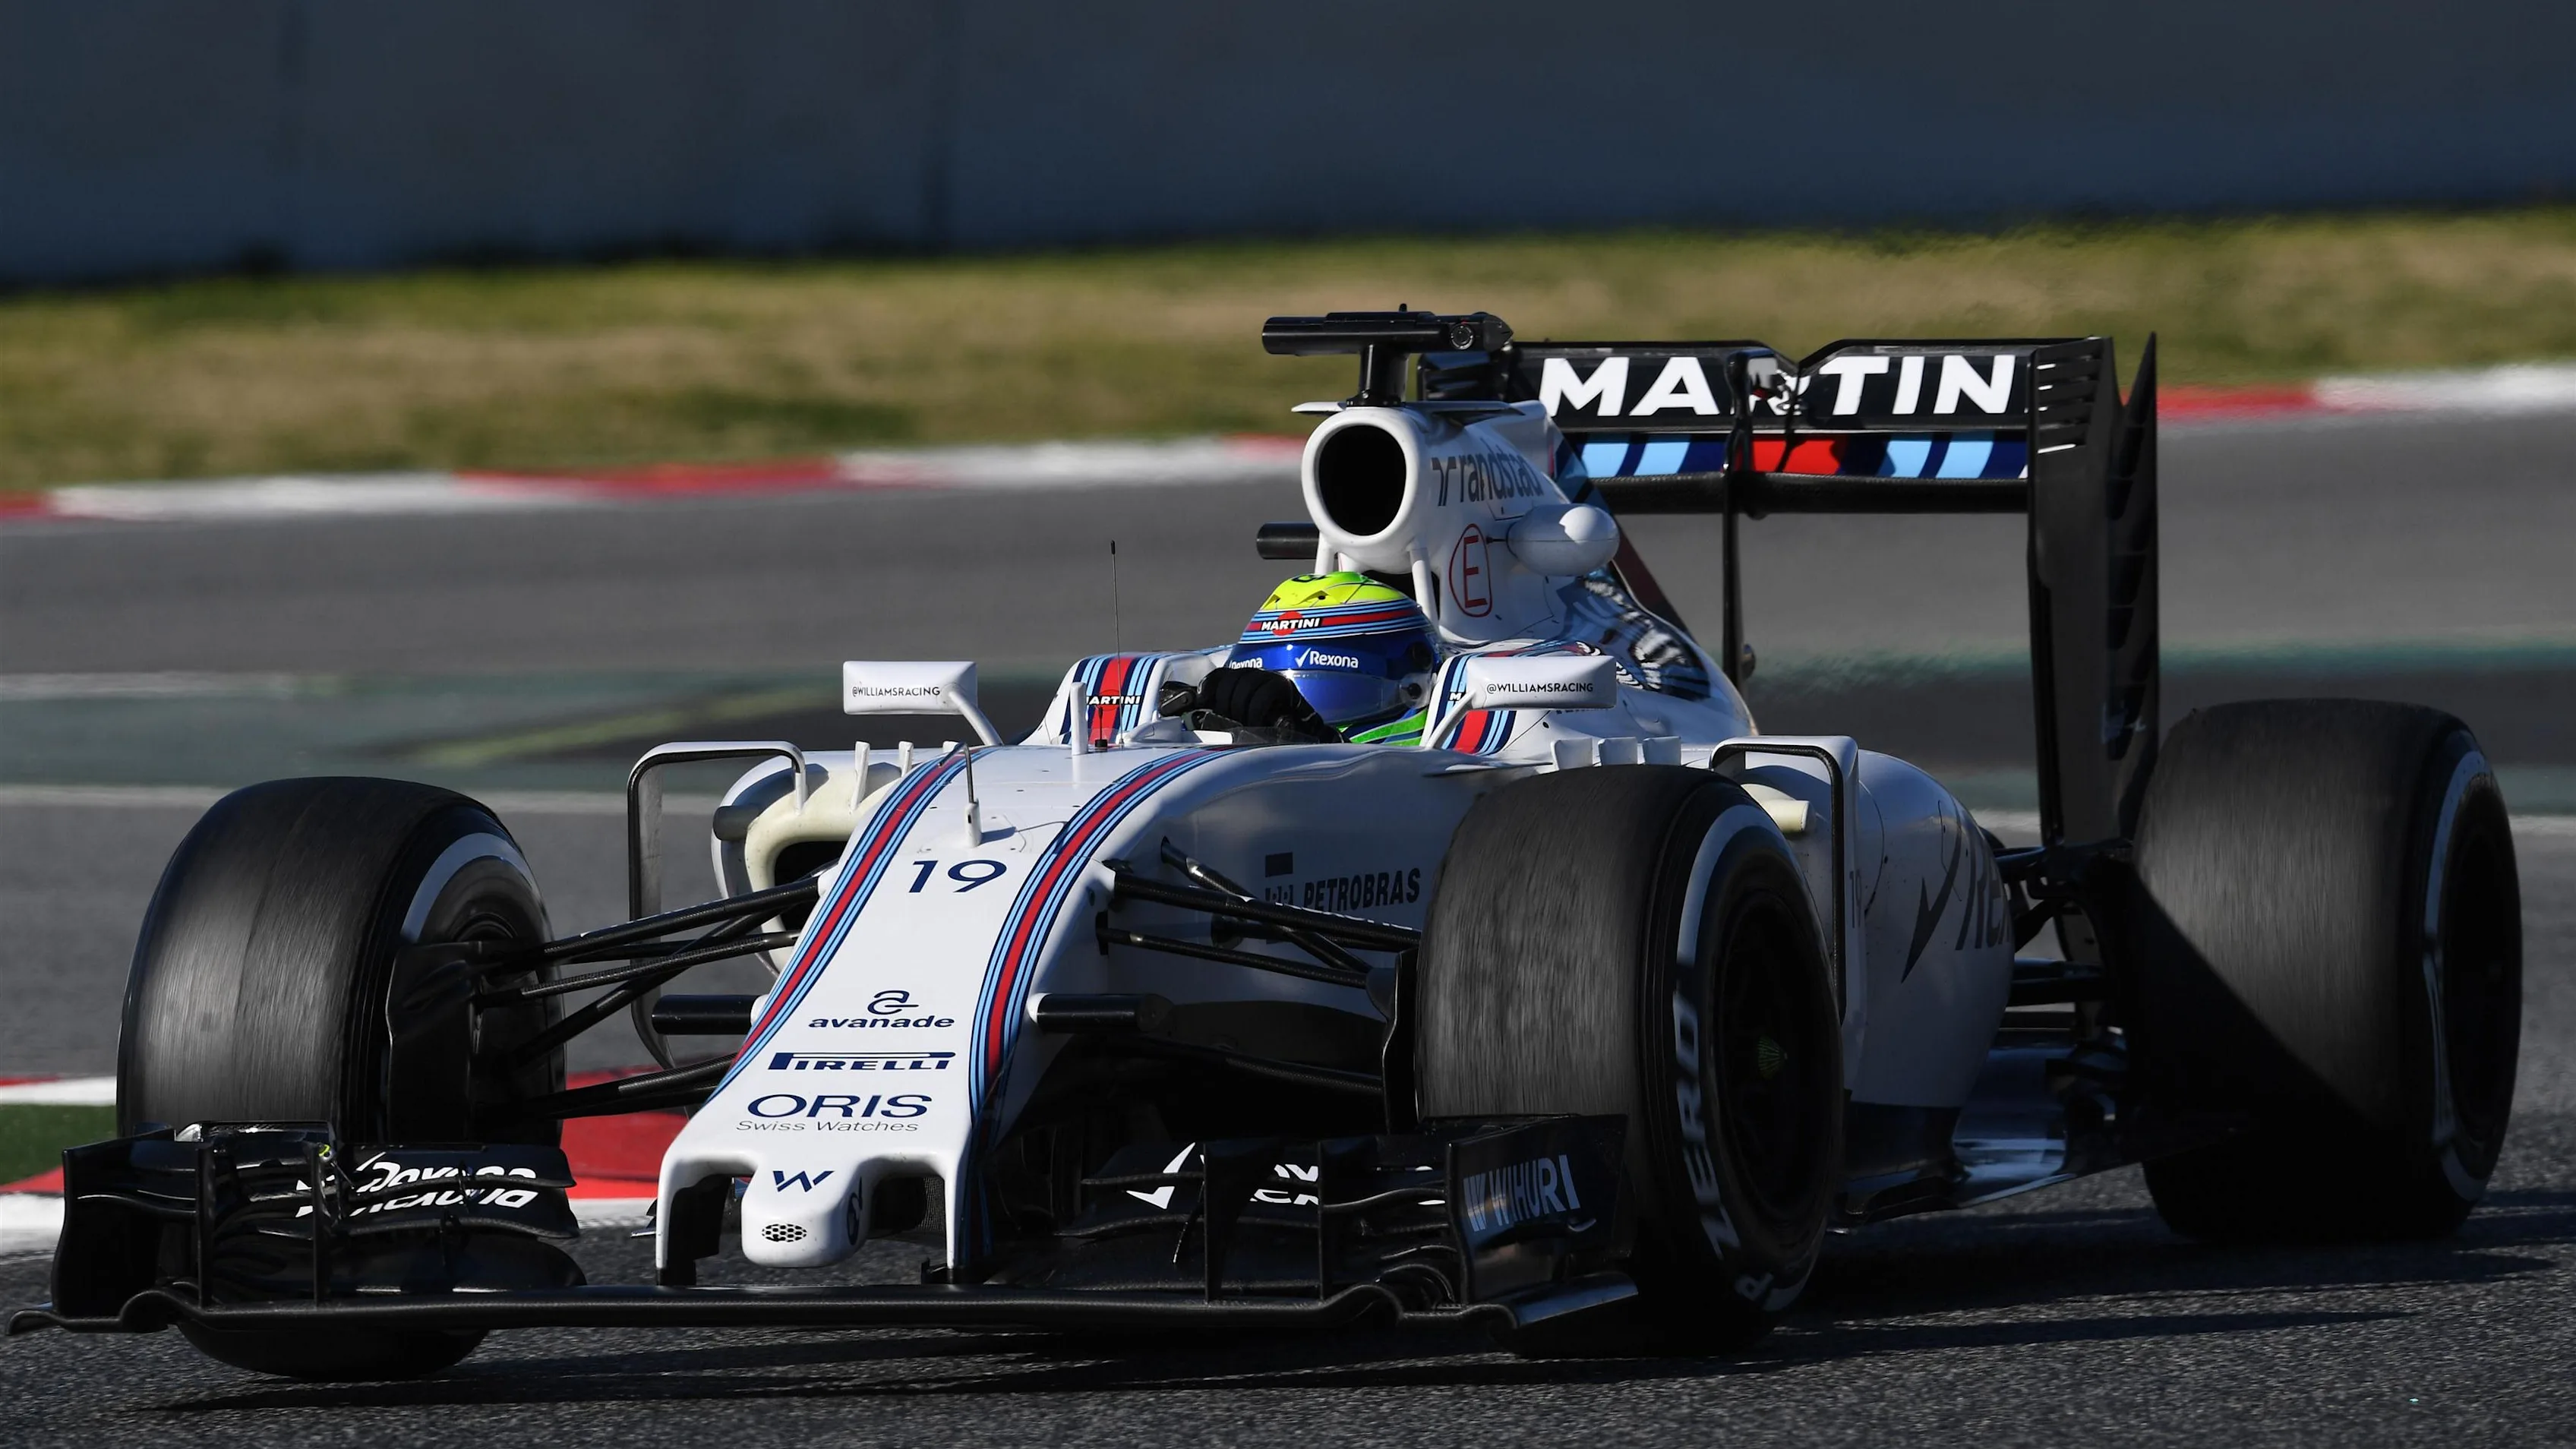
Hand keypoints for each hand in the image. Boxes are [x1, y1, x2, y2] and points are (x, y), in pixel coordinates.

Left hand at [1160, 667, 1339, 742]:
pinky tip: (1258, 723)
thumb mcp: (1234, 730)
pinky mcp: (1286, 689)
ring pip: (1245, 684)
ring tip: (1246, 727)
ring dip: (1240, 708)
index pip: (1217, 677)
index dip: (1208, 687)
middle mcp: (1253, 678)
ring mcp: (1270, 681)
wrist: (1302, 745)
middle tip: (1231, 725)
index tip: (1201, 700)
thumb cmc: (1264, 740)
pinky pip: (1265, 691)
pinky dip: (1256, 709)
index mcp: (1238, 686)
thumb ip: (1214, 721)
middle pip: (1230, 680)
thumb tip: (1180, 720)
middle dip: (1225, 704)